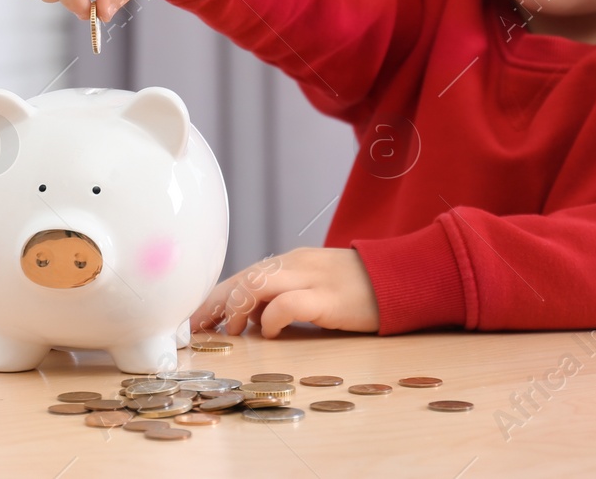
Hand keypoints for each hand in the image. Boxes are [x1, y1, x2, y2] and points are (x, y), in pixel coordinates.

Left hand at [190, 247, 380, 337]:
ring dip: (235, 309)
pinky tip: (268, 332)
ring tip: (229, 333)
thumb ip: (281, 297)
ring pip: (256, 284)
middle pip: (241, 277)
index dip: (214, 297)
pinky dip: (270, 319)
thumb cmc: (355, 288)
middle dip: (214, 304)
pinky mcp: (327, 298)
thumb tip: (248, 319)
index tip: (196, 320)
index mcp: (289, 261)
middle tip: (198, 329)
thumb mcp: (312, 286)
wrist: (399, 278)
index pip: (241, 274)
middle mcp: (294, 264)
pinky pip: (287, 304)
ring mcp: (310, 278)